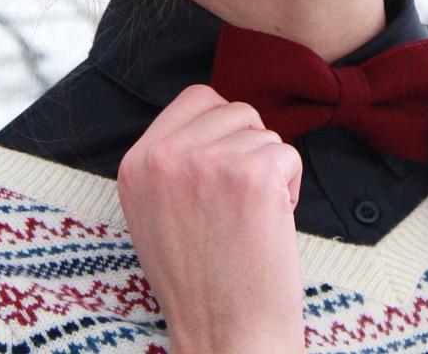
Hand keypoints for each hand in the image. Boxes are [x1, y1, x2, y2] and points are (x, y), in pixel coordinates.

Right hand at [117, 84, 304, 353]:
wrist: (224, 337)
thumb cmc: (201, 279)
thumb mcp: (157, 209)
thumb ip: (174, 158)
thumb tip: (216, 114)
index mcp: (137, 162)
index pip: (196, 98)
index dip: (223, 128)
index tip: (223, 170)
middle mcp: (165, 156)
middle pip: (236, 110)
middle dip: (249, 149)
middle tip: (237, 203)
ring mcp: (208, 162)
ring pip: (265, 134)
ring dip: (269, 171)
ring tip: (249, 219)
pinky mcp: (252, 174)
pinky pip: (289, 155)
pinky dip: (290, 188)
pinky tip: (269, 225)